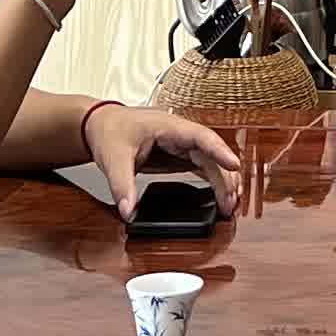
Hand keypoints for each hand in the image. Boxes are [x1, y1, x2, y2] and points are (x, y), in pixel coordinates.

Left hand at [86, 99, 237, 192]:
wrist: (101, 124)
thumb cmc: (111, 131)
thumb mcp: (113, 158)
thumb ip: (121, 185)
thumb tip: (128, 211)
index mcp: (169, 126)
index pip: (201, 137)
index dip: (219, 151)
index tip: (234, 165)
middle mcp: (181, 134)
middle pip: (212, 154)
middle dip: (225, 177)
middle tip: (230, 202)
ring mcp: (182, 145)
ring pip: (211, 162)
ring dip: (223, 181)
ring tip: (230, 204)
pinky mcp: (180, 156)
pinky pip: (204, 167)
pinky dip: (214, 181)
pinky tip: (222, 195)